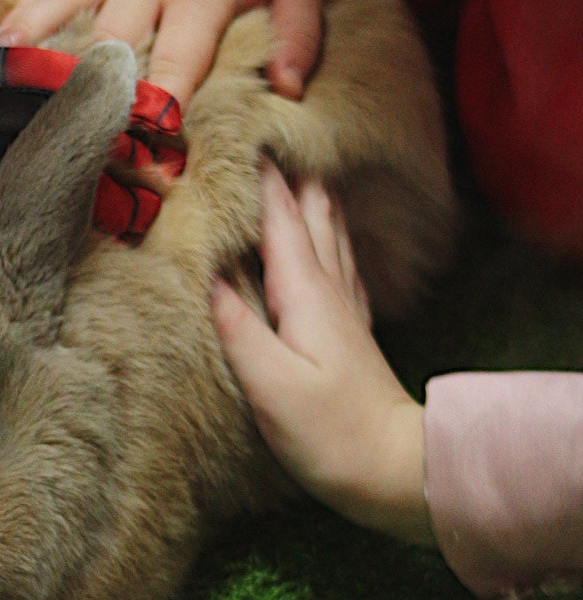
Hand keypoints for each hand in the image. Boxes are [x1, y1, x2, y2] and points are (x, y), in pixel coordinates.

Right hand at [0, 0, 322, 108]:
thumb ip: (298, 39)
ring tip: (7, 75)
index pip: (178, 55)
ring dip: (35, 40)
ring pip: (64, 2)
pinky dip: (22, 12)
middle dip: (89, 87)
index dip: (158, 100)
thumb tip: (287, 90)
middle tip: (67, 133)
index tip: (141, 140)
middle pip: (110, 39)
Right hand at [211, 163, 433, 545]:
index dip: (260, 174)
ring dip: (311, 197)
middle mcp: (329, 290)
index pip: (281, 218)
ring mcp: (344, 309)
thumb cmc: (330, 433)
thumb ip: (238, 327)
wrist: (393, 470)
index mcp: (306, 294)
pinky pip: (337, 261)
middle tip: (265, 131)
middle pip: (311, 213)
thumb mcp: (271, 384)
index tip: (237, 130)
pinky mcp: (348, 331)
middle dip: (288, 172)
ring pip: (329, 232)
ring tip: (296, 166)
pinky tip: (329, 233)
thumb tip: (206, 274)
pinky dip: (326, 233)